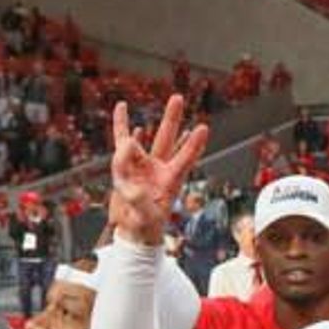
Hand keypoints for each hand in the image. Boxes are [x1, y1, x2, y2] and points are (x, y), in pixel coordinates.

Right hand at [108, 96, 208, 245]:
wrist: (134, 232)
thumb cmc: (146, 226)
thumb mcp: (145, 215)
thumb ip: (136, 194)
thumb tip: (126, 174)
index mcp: (171, 180)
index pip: (185, 159)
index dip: (194, 144)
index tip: (203, 127)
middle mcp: (158, 169)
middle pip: (166, 138)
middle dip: (171, 118)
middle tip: (178, 97)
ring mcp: (142, 168)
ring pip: (140, 142)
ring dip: (135, 124)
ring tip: (128, 106)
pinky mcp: (127, 171)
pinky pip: (124, 150)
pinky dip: (126, 136)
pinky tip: (134, 127)